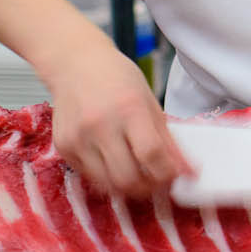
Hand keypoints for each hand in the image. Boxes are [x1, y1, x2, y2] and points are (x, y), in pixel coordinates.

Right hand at [46, 44, 192, 197]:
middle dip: (148, 187)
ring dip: (128, 187)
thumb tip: (187, 169)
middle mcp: (100, 125)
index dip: (168, 173)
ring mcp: (78, 139)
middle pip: (128, 177)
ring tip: (139, 176)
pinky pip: (89, 176)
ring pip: (107, 184)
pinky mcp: (63, 148)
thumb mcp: (149, 100)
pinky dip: (106, 177)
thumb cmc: (117, 78)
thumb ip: (166, 137)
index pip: (151, 154)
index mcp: (129, 108)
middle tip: (158, 181)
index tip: (177, 176)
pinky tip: (114, 162)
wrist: (75, 64)